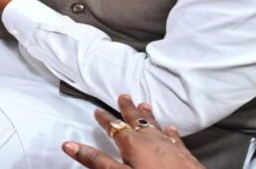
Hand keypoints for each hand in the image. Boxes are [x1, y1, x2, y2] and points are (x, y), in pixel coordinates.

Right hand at [62, 94, 203, 168]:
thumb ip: (96, 160)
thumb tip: (70, 145)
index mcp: (132, 143)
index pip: (114, 127)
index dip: (105, 119)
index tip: (98, 111)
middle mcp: (151, 139)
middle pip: (136, 120)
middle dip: (128, 109)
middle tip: (124, 96)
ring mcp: (170, 145)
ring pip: (156, 126)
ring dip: (148, 115)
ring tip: (144, 105)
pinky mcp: (185, 155)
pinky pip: (175, 137)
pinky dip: (170, 131)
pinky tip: (172, 128)